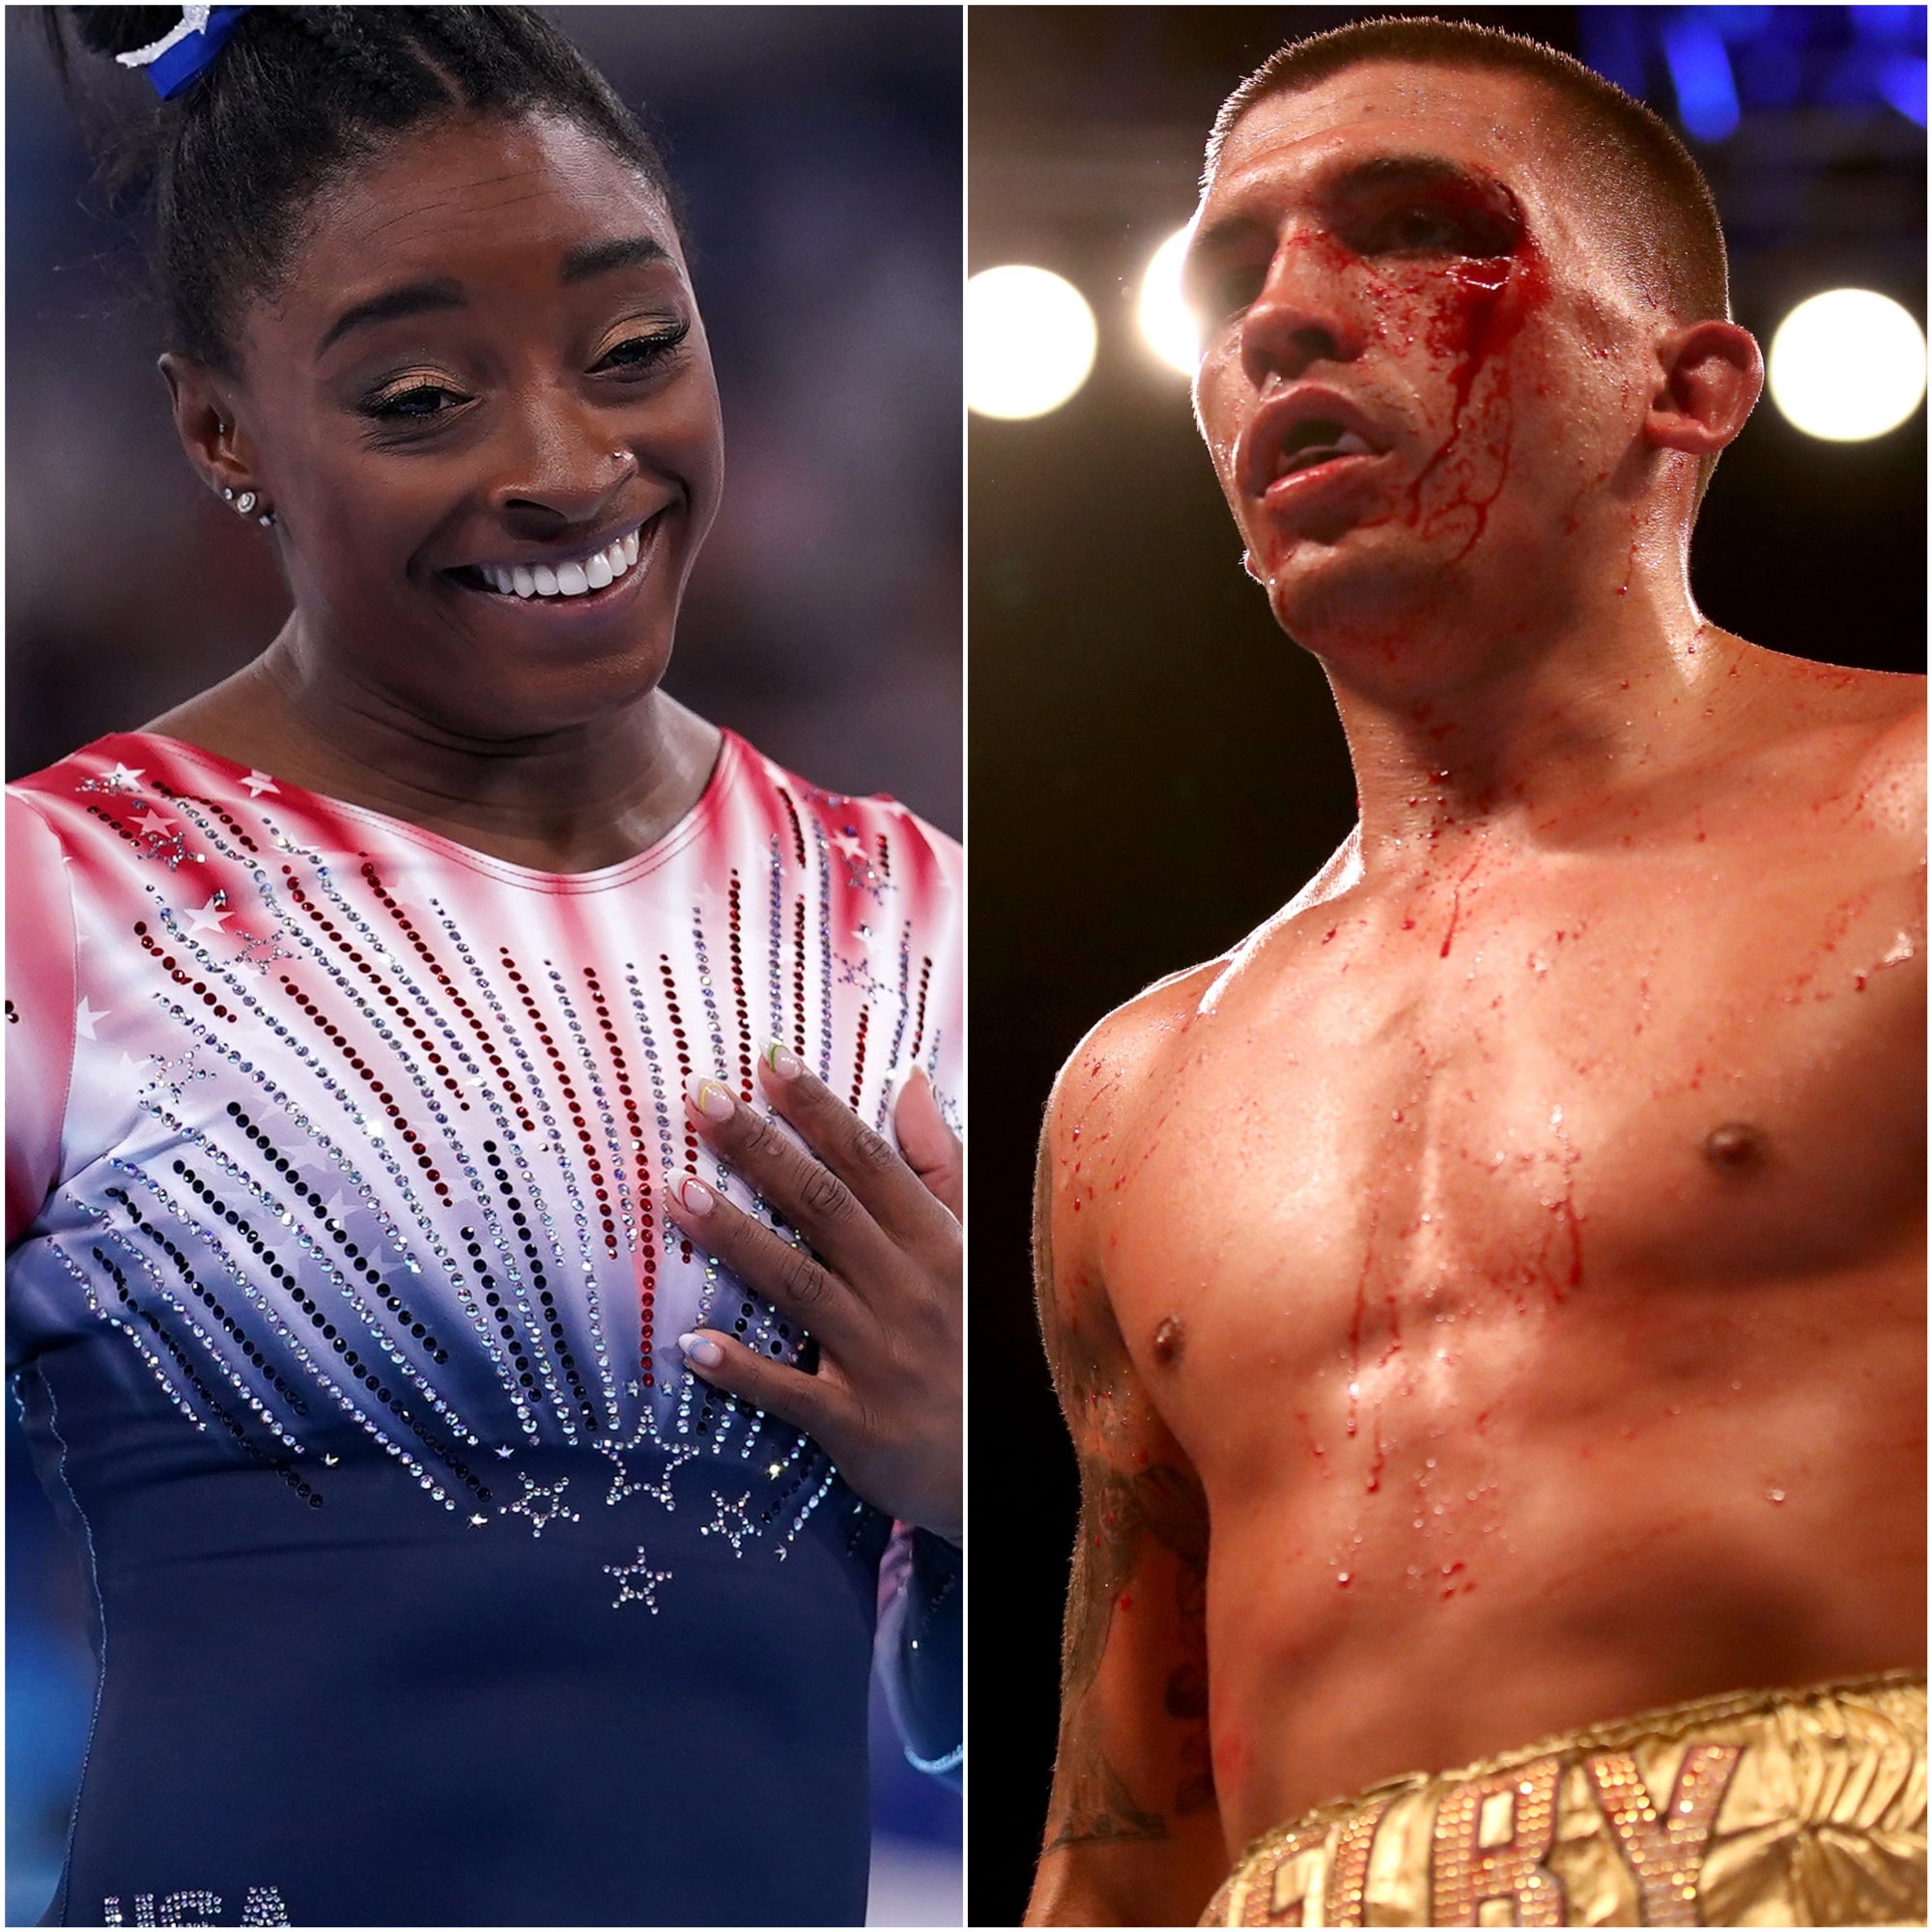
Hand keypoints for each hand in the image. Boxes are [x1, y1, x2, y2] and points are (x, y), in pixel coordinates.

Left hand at [663, 1044, 961, 1542]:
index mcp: (939, 1244)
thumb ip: (939, 1166)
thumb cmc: (980, 1343)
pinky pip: (793, 1395)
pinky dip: (744, 1371)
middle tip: (698, 1101)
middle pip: (825, 1209)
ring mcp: (882, 1359)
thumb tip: (909, 1079)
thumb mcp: (978, 1248)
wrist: (1010, 1466)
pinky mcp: (859, 1426)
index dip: (818, 1110)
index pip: (870, 1162)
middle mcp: (910, 1292)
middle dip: (761, 1150)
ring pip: (800, 1286)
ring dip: (737, 1239)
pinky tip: (691, 1344)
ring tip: (676, 1193)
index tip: (766, 1061)